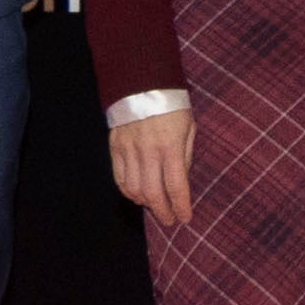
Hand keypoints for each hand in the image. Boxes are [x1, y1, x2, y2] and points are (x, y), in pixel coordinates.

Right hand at [105, 106, 194, 229]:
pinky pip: (119, 178)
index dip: (181, 206)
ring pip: (133, 189)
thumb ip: (185, 156)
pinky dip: (127, 191)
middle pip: (152, 193)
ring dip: (145, 203)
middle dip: (162, 211)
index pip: (176, 186)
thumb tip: (181, 183)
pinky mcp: (115, 148)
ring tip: (155, 207)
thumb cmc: (172, 107)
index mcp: (170, 146)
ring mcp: (128, 150)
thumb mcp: (189, 128)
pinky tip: (137, 195)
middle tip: (170, 220)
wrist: (142, 85)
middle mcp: (148, 151)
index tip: (185, 218)